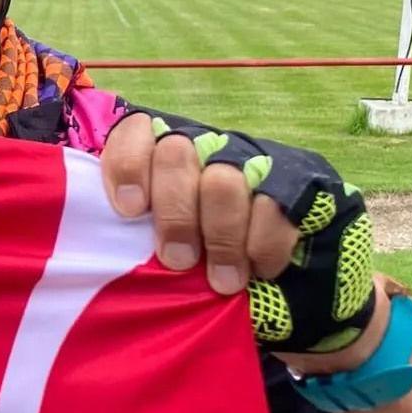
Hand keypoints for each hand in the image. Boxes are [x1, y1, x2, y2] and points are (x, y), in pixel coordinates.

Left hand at [102, 111, 376, 356]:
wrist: (308, 280)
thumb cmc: (216, 263)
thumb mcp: (174, 245)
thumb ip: (143, 234)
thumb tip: (104, 247)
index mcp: (171, 156)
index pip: (139, 132)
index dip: (128, 166)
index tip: (128, 211)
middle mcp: (210, 148)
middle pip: (177, 154)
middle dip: (174, 214)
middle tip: (177, 261)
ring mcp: (256, 161)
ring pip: (223, 181)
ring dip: (219, 238)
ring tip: (222, 281)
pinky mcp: (302, 184)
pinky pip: (273, 209)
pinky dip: (262, 247)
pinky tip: (260, 270)